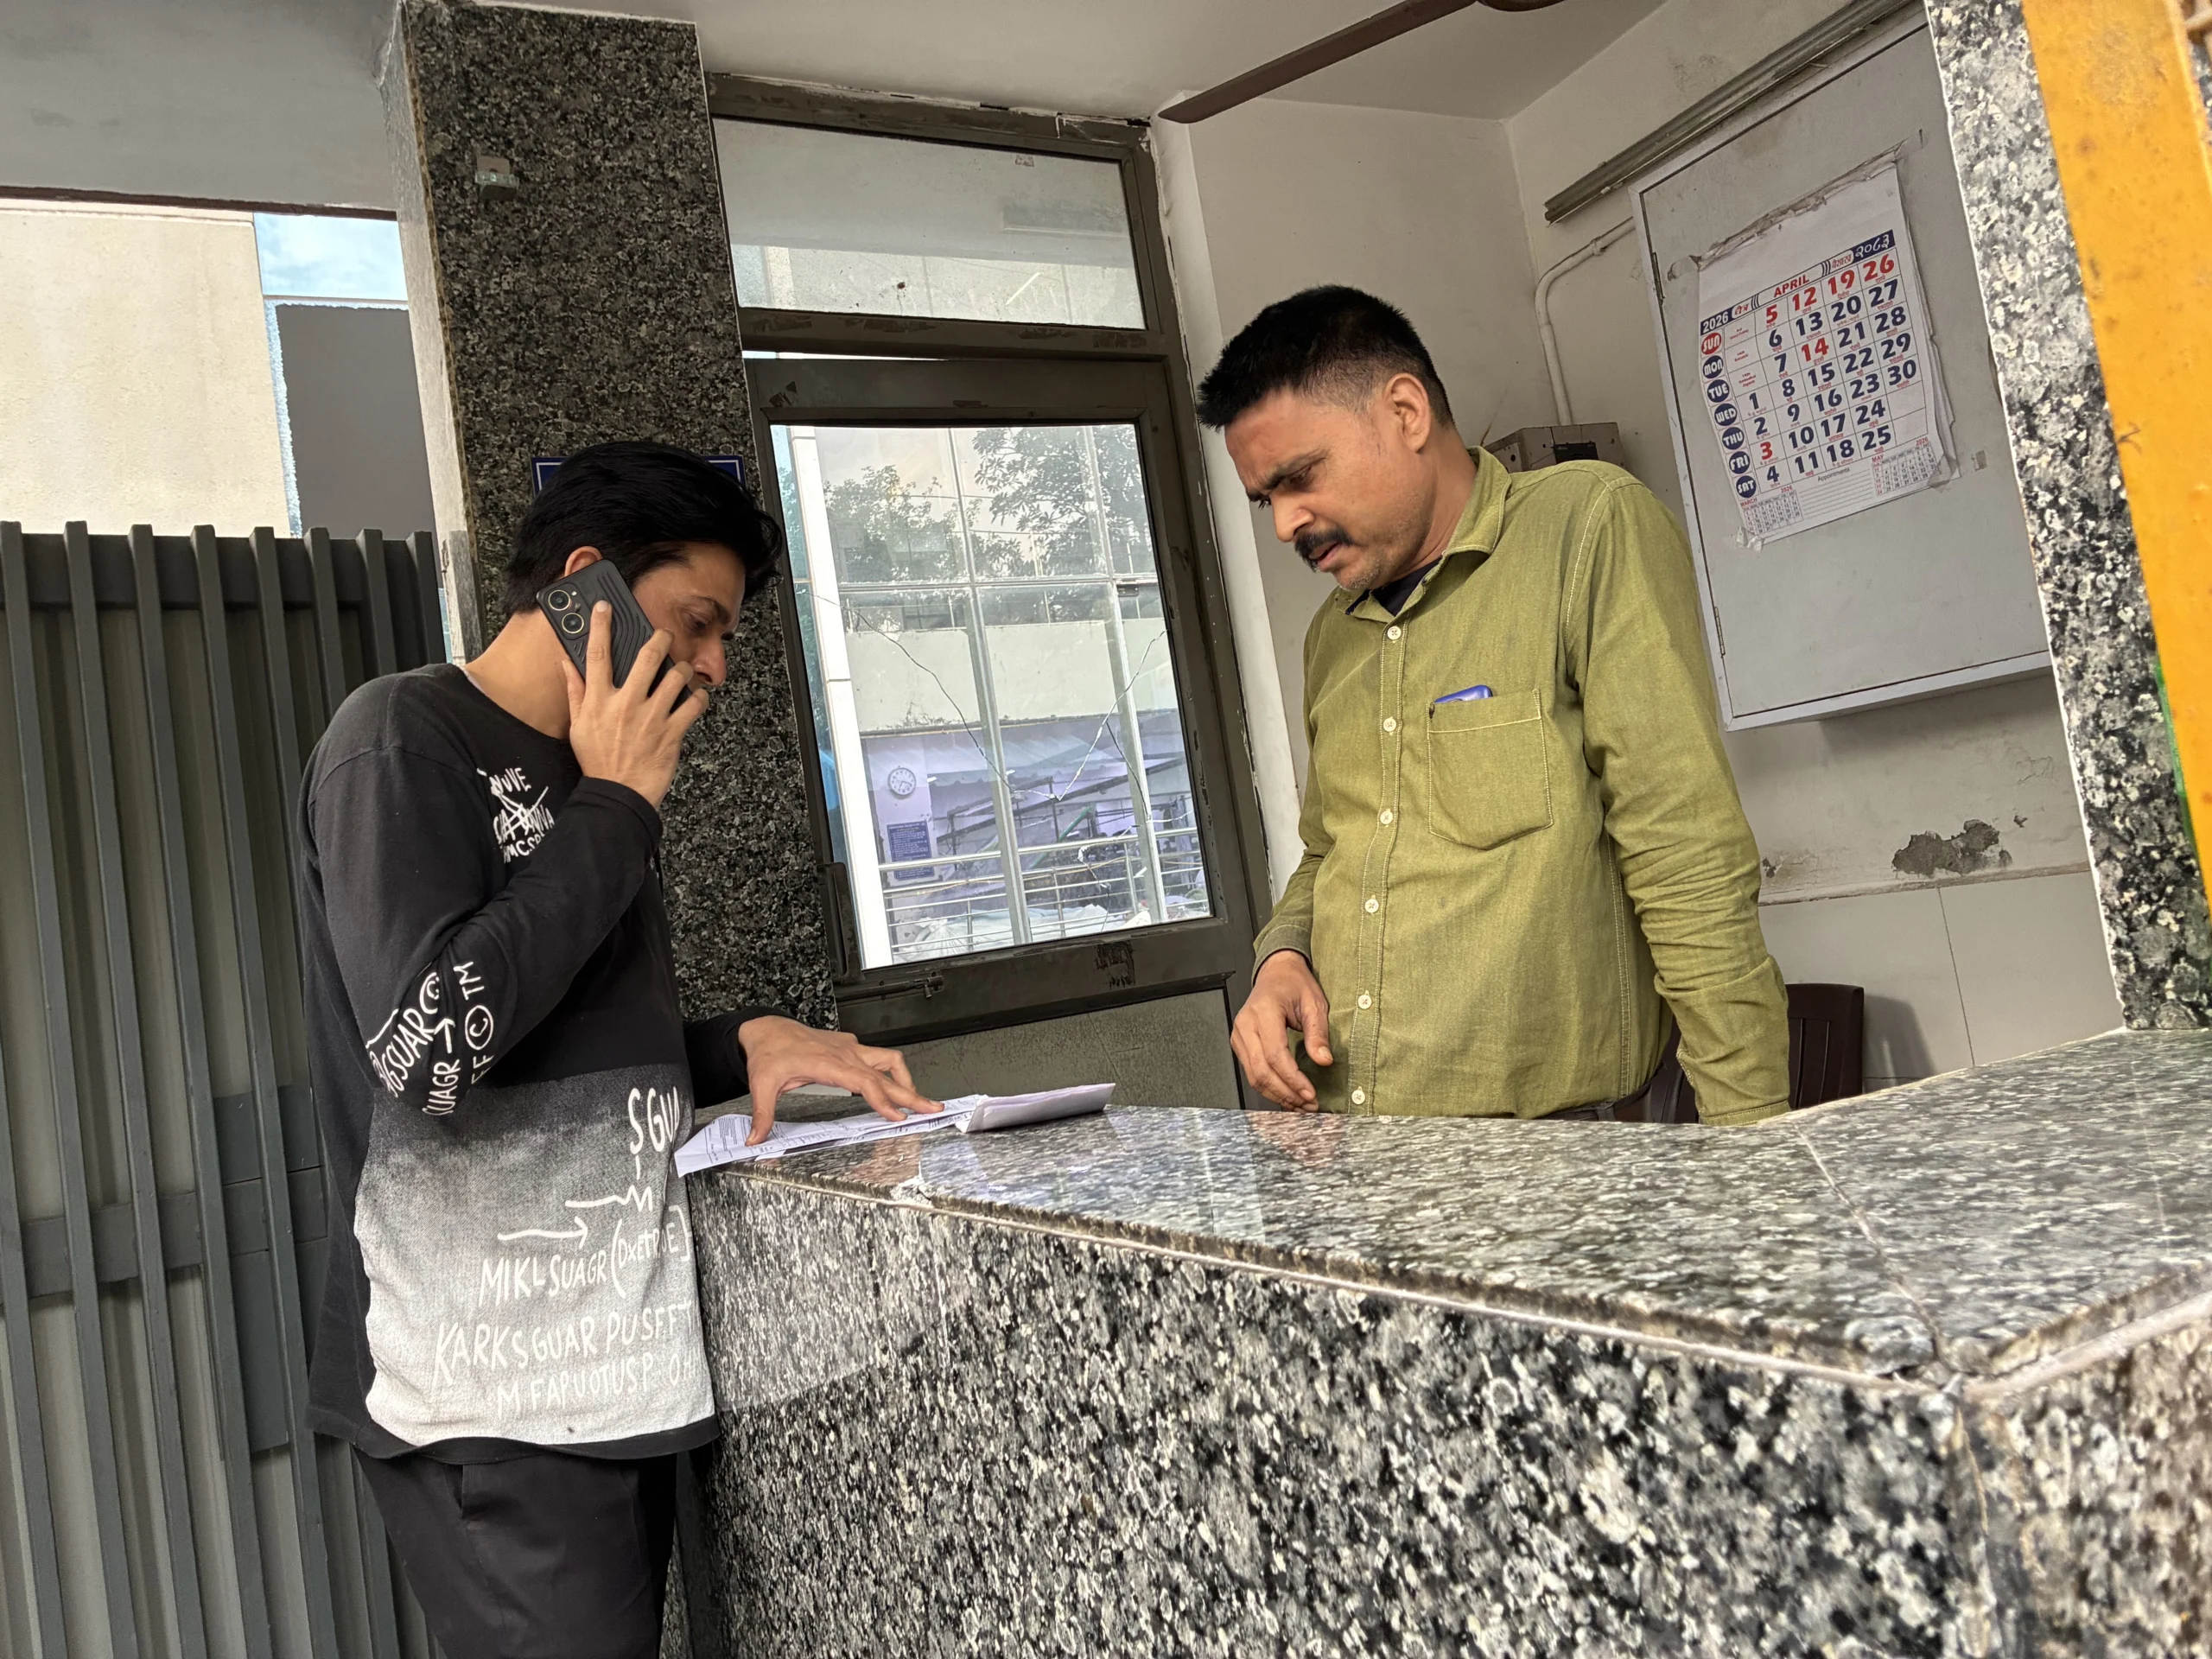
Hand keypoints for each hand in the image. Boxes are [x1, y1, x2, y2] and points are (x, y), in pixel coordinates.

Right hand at [563, 602, 707, 809]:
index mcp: (598, 701)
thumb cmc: (597, 761)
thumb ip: (575, 692)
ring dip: (682, 669)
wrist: (617, 793)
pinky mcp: (672, 733)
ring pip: (675, 677)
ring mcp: (651, 718)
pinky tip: (696, 697)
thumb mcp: (577, 726)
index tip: (605, 608)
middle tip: (664, 635)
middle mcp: (625, 704)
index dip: (600, 627)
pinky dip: (699, 697)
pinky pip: (694, 706)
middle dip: (659, 639)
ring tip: (682, 671)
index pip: (597, 655)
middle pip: (646, 658)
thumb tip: (567, 665)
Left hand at [737, 1016, 938, 1144]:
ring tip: (918, 1100)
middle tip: (931, 1109)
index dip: (882, 1100)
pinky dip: (892, 1074)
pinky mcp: (851, 1048)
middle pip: (886, 1073)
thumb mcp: (762, 1084)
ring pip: (889, 1060)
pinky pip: (879, 1058)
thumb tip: (756, 1139)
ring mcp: (850, 1049)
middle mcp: (845, 1053)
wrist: (768, 1029)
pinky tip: (893, 1088)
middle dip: (911, 1094)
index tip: (898, 1116)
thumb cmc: (769, 1052)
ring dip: (905, 1080)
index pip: (864, 1082)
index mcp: (827, 1062)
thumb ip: (763, 1114)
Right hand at [1232, 949, 1331, 1108]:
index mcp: (1263, 1011)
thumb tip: (1323, 1060)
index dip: (1292, 1079)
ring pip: (1253, 1076)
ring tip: (1300, 1104)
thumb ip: (1318, 1033)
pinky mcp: (1239, 1044)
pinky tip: (1286, 1095)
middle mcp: (1246, 1025)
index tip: (1310, 1092)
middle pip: (1261, 1070)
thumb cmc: (1294, 984)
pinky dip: (1269, 1087)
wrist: (1276, 973)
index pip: (1275, 1054)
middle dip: (1286, 1092)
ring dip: (1278, 1094)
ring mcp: (1239, 1035)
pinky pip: (1251, 1072)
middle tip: (1308, 1103)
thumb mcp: (1314, 1003)